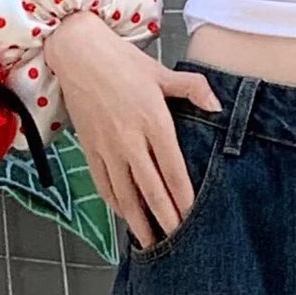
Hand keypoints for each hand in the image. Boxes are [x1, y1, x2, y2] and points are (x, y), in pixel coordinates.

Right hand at [43, 13, 221, 248]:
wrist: (78, 53)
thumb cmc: (122, 61)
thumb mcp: (162, 72)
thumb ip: (193, 88)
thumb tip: (217, 106)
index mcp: (153, 121)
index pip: (173, 169)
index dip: (183, 197)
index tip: (193, 217)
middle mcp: (130, 140)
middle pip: (151, 189)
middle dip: (165, 218)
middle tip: (177, 241)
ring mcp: (108, 147)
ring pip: (125, 194)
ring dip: (139, 221)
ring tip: (151, 242)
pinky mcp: (90, 148)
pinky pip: (104, 184)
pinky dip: (115, 204)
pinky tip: (126, 216)